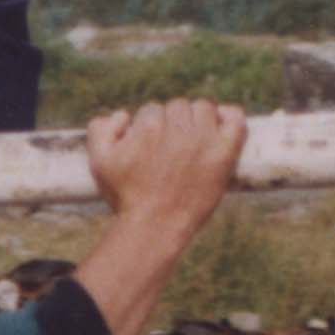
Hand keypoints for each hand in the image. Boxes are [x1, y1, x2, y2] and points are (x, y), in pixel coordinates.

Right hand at [84, 100, 246, 240]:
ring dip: (197, 120)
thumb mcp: (99, 163)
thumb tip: (124, 114)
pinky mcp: (225, 152)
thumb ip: (100, 130)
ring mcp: (204, 139)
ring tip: (190, 144)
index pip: (152, 110)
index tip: (149, 148)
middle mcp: (178, 128)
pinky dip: (229, 116)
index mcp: (149, 126)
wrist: (154, 227)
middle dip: (171, 123)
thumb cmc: (126, 197)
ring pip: (203, 109)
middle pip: (178, 107)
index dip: (148, 128)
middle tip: (168, 150)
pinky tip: (220, 124)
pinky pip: (235, 118)